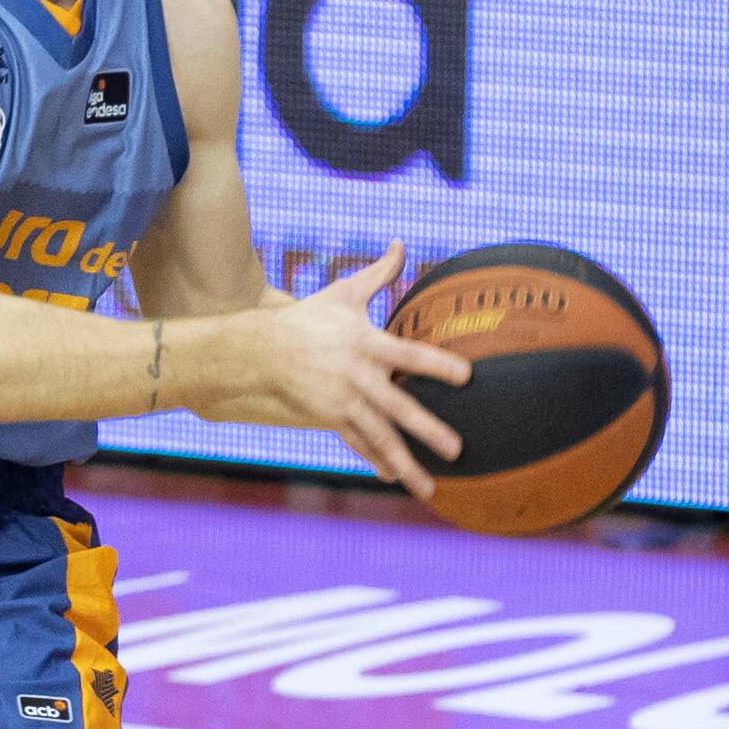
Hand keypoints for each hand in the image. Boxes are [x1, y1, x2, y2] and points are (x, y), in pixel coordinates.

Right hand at [196, 246, 468, 497]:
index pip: (409, 355)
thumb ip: (380, 273)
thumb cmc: (309, 318)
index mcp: (366, 343)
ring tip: (429, 486)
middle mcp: (357, 377)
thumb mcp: (344, 293)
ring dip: (405, 462)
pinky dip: (376, 460)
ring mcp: (343, 401)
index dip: (437, 365)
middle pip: (398, 406)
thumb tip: (402, 242)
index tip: (467, 376)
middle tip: (457, 448)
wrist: (261, 350)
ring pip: (379, 436)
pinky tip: (395, 477)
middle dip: (428, 429)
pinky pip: (358, 442)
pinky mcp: (330, 417)